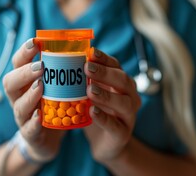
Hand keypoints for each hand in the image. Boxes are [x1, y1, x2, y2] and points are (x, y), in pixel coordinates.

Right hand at [2, 38, 64, 162]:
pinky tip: (39, 116)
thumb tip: (87, 49)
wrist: (47, 138)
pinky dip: (33, 122)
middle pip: (10, 82)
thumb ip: (64, 71)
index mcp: (24, 82)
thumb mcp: (56, 87)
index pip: (18, 63)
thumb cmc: (52, 105)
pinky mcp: (30, 134)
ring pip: (18, 105)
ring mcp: (22, 116)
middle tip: (40, 66)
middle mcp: (19, 97)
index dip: (24, 52)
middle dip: (24, 73)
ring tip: (41, 86)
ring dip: (29, 95)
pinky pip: (28, 129)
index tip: (35, 41)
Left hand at [83, 48, 140, 162]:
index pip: (116, 66)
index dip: (104, 59)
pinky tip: (93, 112)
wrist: (104, 143)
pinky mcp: (122, 134)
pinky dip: (104, 118)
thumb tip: (65, 58)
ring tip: (90, 90)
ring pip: (124, 103)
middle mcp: (130, 97)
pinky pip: (115, 126)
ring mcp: (129, 116)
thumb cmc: (97, 111)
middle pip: (123, 81)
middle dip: (105, 73)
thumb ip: (84, 78)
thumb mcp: (91, 92)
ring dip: (106, 95)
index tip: (91, 52)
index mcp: (122, 83)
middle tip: (87, 68)